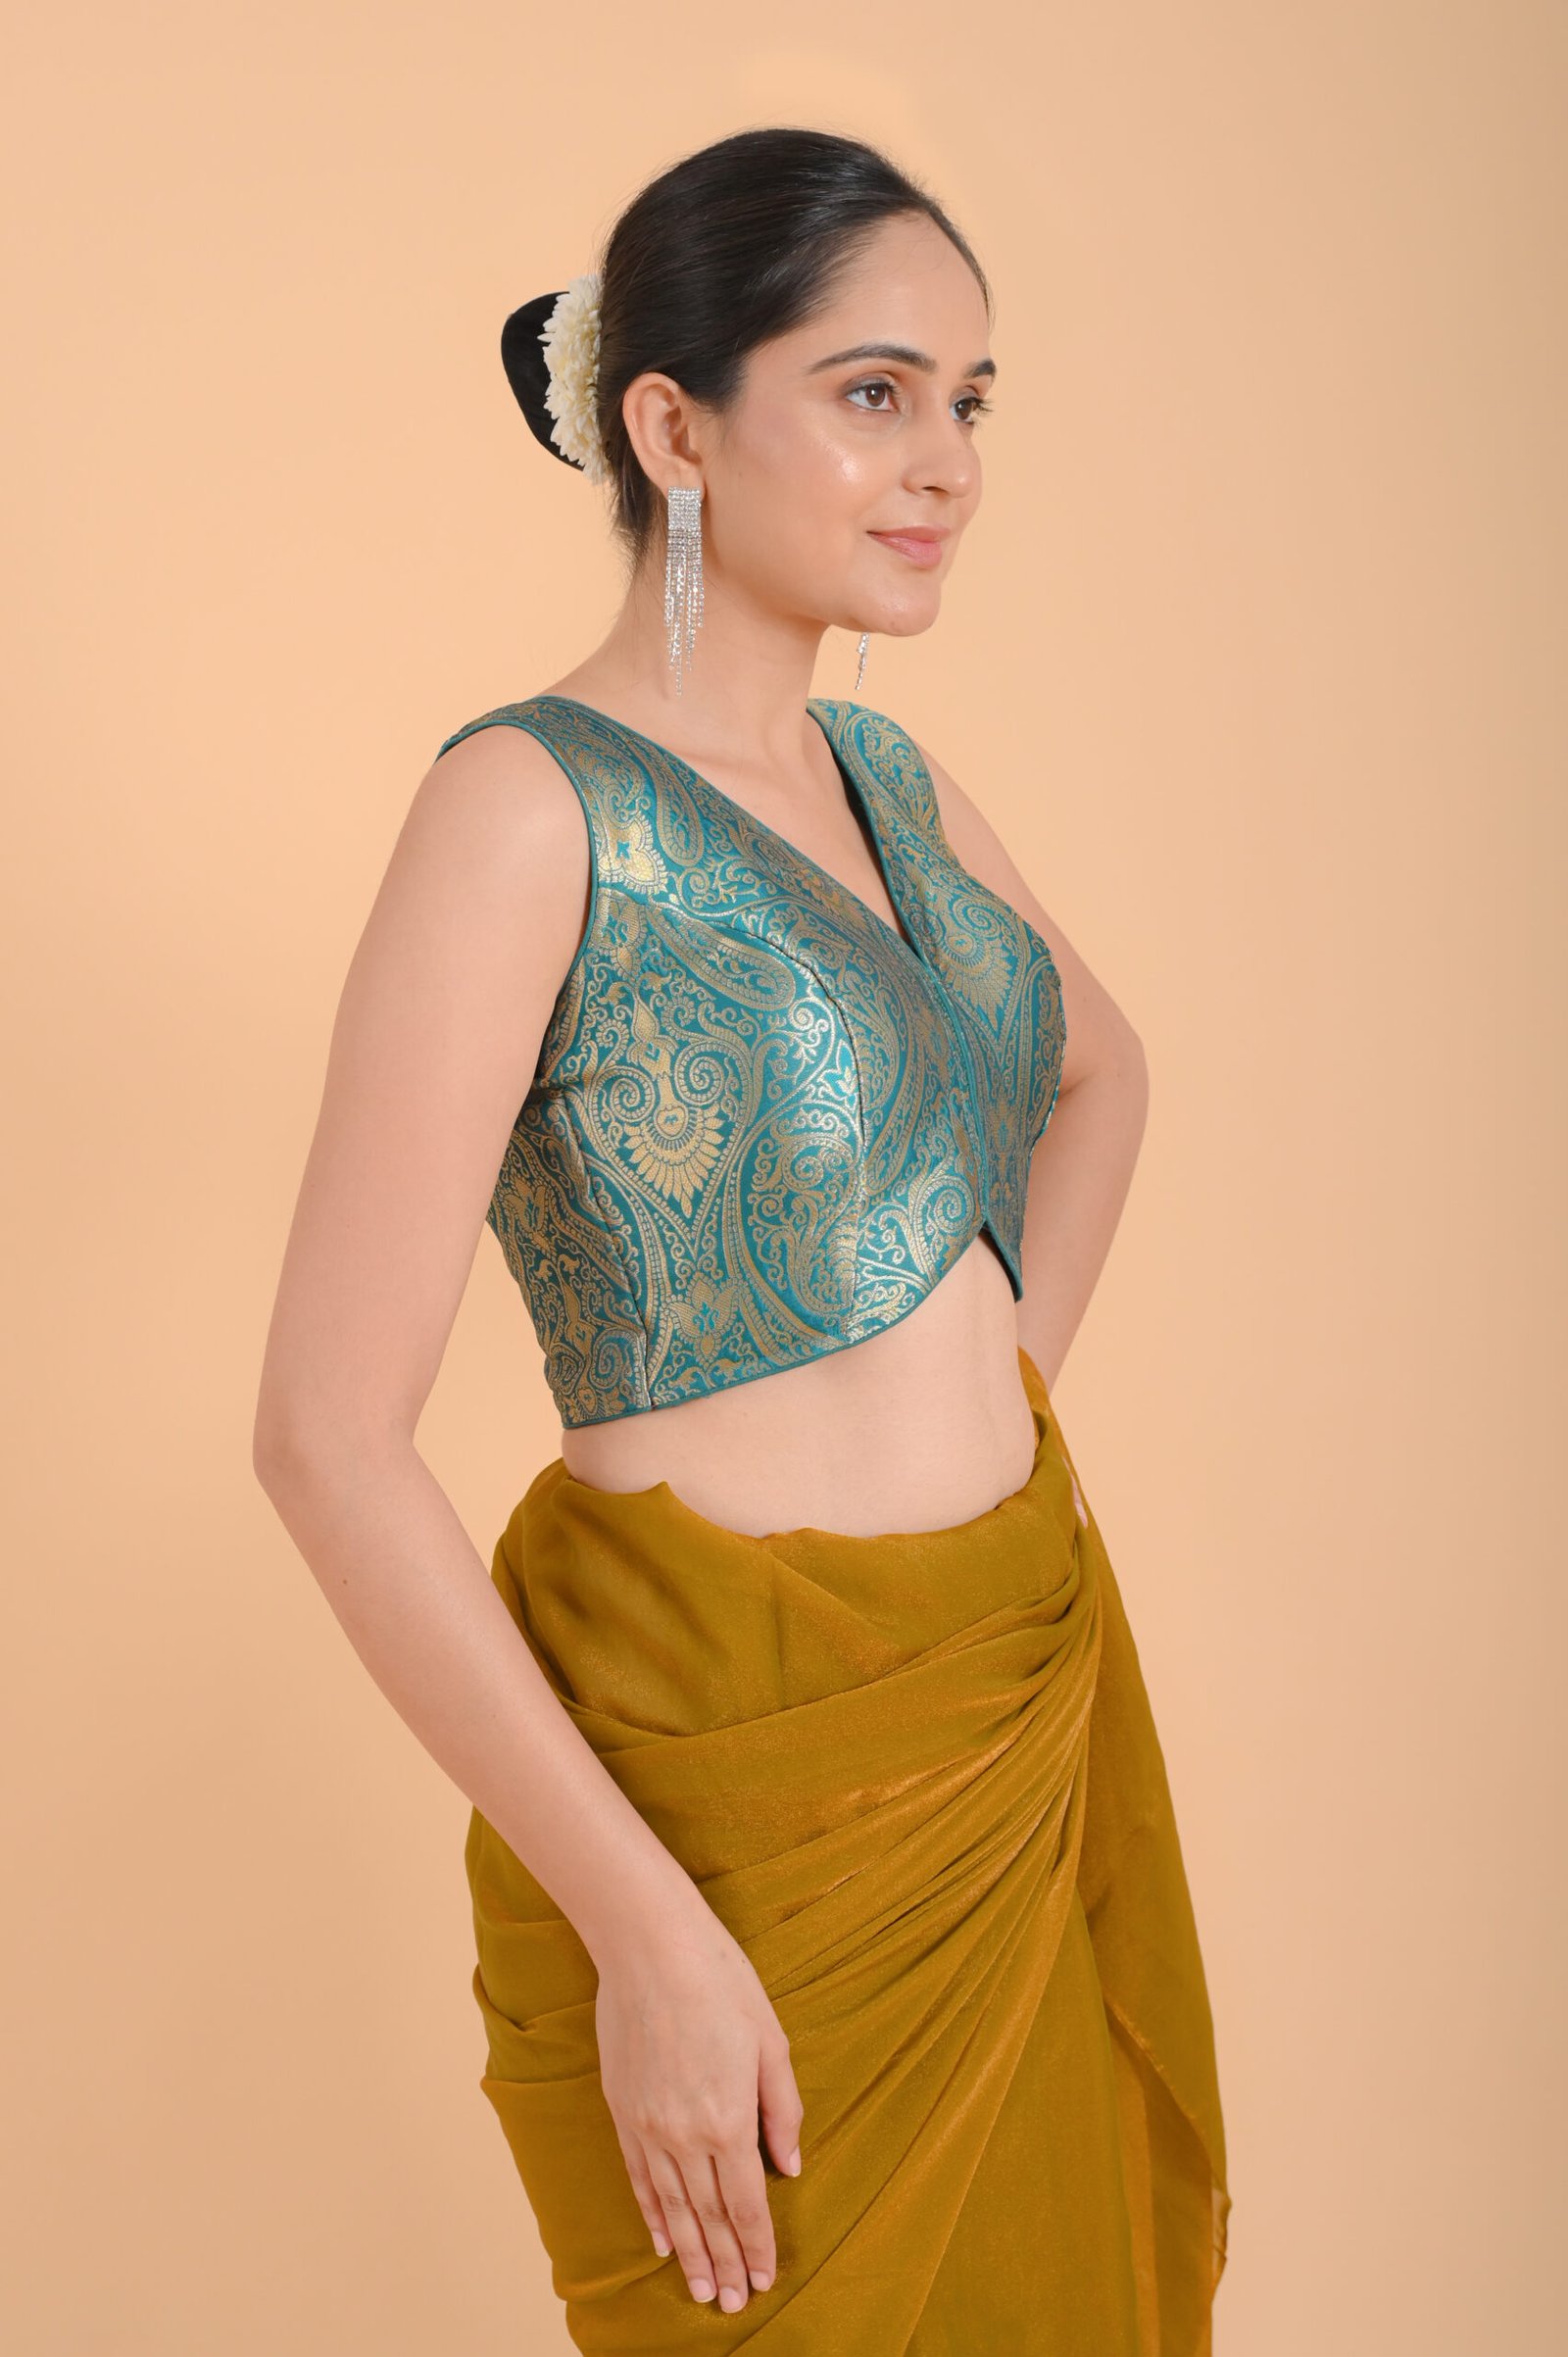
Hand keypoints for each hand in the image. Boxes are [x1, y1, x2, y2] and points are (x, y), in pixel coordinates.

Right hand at [594, 1908, 803, 2312]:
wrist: (649, 1946)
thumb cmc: (721, 1983)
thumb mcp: (771, 2042)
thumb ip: (781, 2110)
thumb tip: (790, 2166)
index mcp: (728, 2119)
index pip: (747, 2203)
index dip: (757, 2246)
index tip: (764, 2279)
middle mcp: (685, 2134)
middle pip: (708, 2216)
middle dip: (724, 2264)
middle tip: (731, 2304)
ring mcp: (648, 2125)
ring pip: (671, 2207)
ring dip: (688, 2253)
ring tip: (699, 2290)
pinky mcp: (622, 2110)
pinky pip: (638, 2176)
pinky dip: (651, 2213)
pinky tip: (660, 2241)